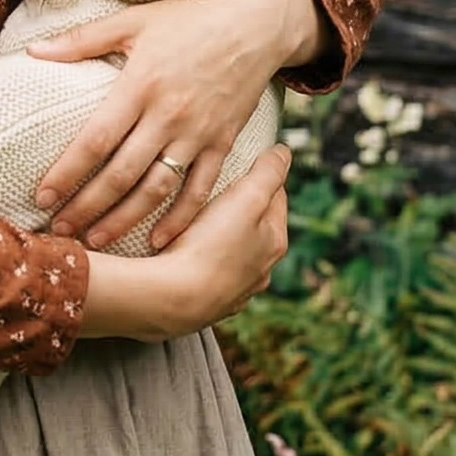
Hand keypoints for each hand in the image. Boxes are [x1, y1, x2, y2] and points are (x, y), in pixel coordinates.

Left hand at [30, 0, 321, 248]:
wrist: (257, 21)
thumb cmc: (190, 17)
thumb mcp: (133, 20)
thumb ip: (82, 40)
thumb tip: (32, 53)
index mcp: (140, 84)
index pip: (95, 140)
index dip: (67, 173)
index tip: (42, 197)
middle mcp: (168, 114)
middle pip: (121, 174)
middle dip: (86, 207)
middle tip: (59, 231)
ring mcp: (198, 133)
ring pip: (156, 188)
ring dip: (124, 220)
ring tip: (95, 241)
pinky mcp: (223, 143)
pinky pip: (200, 189)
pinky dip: (180, 219)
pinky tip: (157, 241)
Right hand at [77, 144, 290, 339]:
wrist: (171, 299)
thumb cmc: (210, 246)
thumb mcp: (246, 198)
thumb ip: (268, 172)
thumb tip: (284, 152)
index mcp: (274, 243)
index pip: (276, 197)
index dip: (261, 175)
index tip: (244, 161)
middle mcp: (259, 271)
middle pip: (253, 227)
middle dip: (238, 207)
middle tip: (215, 188)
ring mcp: (231, 291)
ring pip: (229, 253)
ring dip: (217, 237)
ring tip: (193, 220)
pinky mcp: (204, 303)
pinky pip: (204, 274)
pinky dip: (197, 262)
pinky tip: (179, 253)